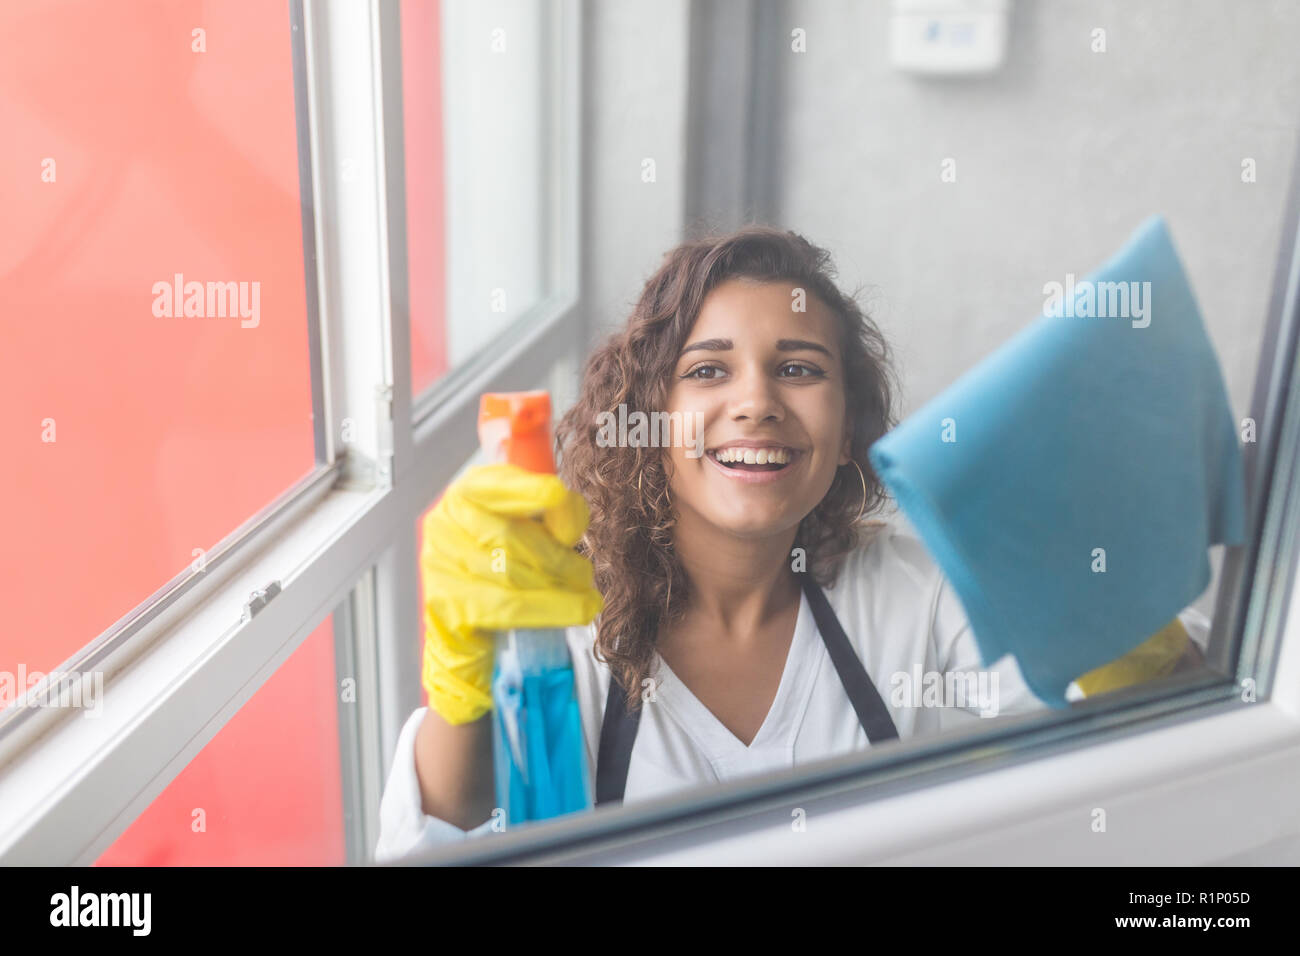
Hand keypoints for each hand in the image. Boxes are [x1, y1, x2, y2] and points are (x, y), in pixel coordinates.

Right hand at [420, 463, 602, 723]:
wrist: (465, 628)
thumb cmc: (505, 568)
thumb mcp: (529, 529)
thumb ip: (553, 516)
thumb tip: (568, 522)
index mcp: (467, 493)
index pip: (496, 485)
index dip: (528, 490)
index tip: (557, 494)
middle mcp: (444, 522)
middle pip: (508, 535)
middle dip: (557, 557)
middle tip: (585, 573)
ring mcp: (439, 563)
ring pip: (510, 573)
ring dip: (559, 587)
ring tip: (586, 595)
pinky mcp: (444, 604)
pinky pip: (507, 606)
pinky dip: (551, 609)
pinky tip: (580, 611)